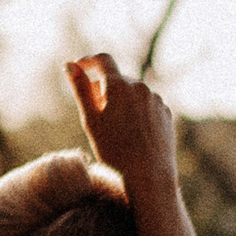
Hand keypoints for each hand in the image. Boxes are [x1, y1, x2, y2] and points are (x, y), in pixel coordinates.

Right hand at [66, 53, 175, 186]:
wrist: (149, 175)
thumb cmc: (114, 149)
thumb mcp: (90, 120)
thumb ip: (80, 89)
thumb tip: (69, 65)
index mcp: (120, 85)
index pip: (103, 60)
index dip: (89, 61)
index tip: (80, 69)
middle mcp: (141, 86)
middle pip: (117, 79)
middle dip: (104, 90)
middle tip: (96, 115)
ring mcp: (156, 99)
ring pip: (133, 93)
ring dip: (121, 101)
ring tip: (117, 130)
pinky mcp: (166, 112)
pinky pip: (146, 104)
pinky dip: (136, 111)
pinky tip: (133, 134)